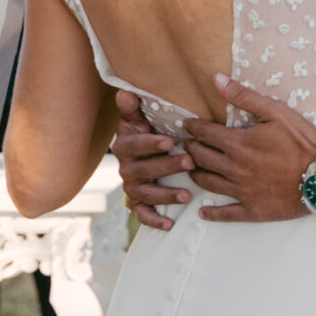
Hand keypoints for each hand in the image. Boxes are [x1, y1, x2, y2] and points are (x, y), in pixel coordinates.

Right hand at [112, 90, 192, 231]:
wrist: (146, 154)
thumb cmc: (150, 132)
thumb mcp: (142, 118)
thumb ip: (134, 108)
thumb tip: (126, 92)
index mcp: (126, 145)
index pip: (134, 145)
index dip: (150, 144)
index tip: (168, 141)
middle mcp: (126, 168)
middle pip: (143, 170)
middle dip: (166, 167)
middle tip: (189, 163)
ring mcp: (132, 187)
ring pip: (146, 193)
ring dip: (165, 195)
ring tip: (186, 195)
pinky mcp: (138, 203)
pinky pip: (143, 214)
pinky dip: (154, 220)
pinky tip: (169, 224)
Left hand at [183, 73, 315, 222]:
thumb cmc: (302, 142)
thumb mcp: (276, 112)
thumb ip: (243, 96)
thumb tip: (217, 79)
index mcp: (237, 144)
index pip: (204, 133)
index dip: (193, 127)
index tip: (186, 125)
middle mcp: (233, 169)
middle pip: (201, 158)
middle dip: (190, 149)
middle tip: (186, 145)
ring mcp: (241, 191)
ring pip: (207, 183)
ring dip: (194, 175)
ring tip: (190, 169)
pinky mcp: (251, 210)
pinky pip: (225, 214)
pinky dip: (211, 213)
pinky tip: (202, 211)